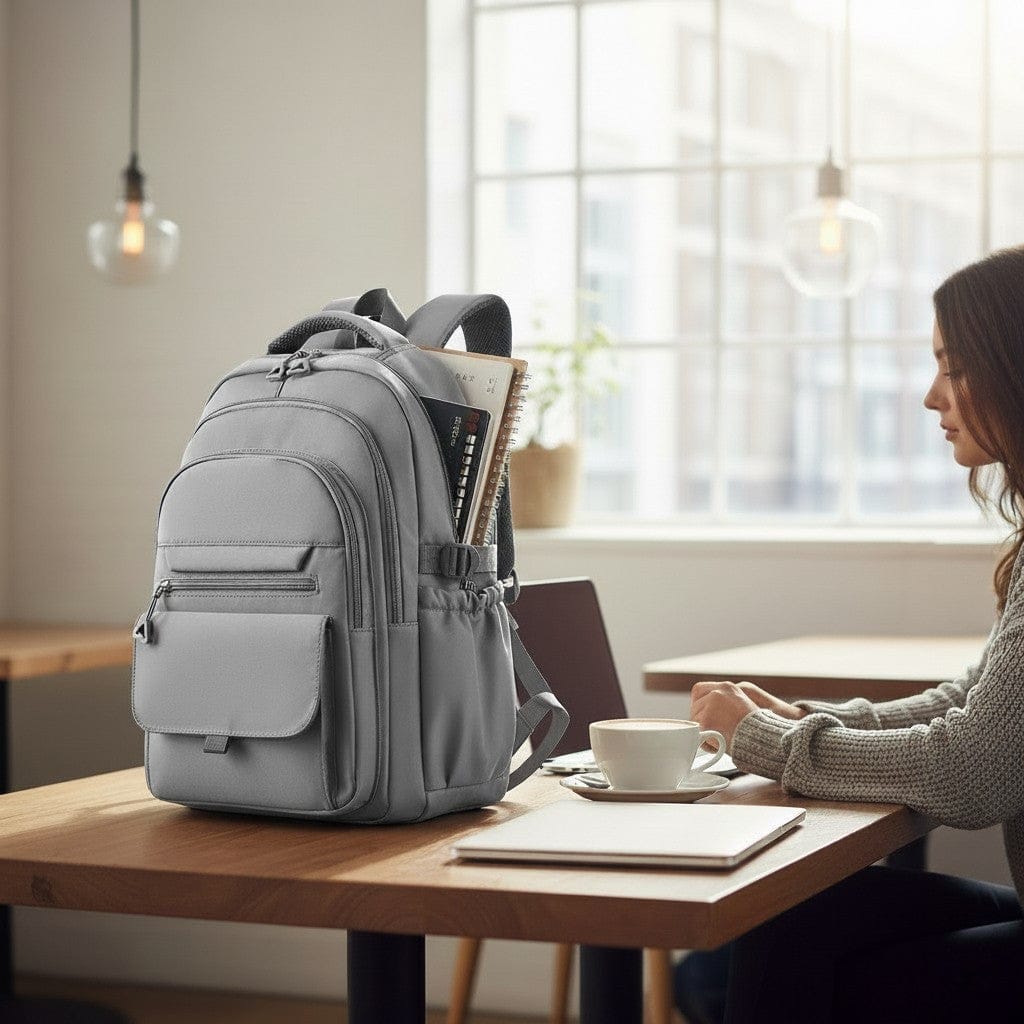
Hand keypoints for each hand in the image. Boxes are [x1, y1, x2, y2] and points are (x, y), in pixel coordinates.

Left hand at [689, 680, 806, 748]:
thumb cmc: (761, 728)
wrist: (768, 737)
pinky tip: (719, 746)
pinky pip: (698, 734)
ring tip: (721, 740)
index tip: (703, 715)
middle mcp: (718, 692)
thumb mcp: (743, 706)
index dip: (699, 704)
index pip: (699, 690)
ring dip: (704, 733)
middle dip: (701, 722)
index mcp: (727, 687)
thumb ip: (725, 705)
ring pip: (695, 721)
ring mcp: (711, 705)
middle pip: (695, 707)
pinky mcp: (707, 720)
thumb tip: (705, 716)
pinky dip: (707, 744)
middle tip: (713, 733)